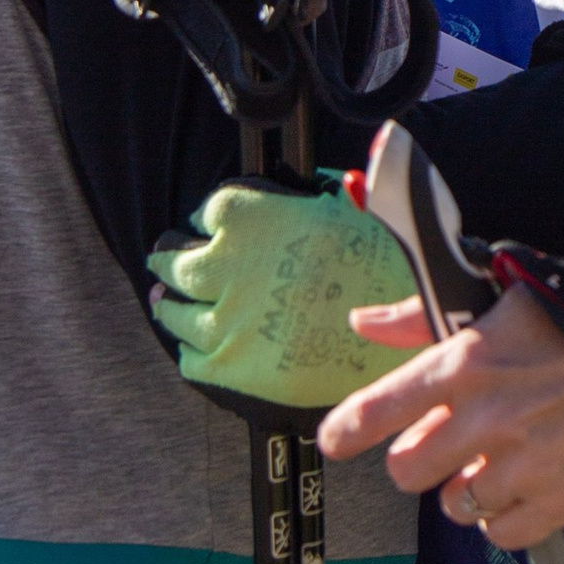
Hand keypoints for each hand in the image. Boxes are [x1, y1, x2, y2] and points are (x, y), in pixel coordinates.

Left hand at [150, 179, 420, 415]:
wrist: (400, 331)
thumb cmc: (382, 266)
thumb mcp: (343, 207)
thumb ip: (308, 200)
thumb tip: (307, 198)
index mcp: (248, 218)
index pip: (209, 213)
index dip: (208, 220)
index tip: (208, 225)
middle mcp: (225, 267)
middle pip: (176, 262)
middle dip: (169, 260)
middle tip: (163, 260)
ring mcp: (224, 319)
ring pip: (174, 312)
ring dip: (168, 304)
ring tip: (165, 301)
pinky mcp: (232, 365)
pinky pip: (193, 358)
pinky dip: (192, 349)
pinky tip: (197, 345)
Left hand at [320, 284, 563, 546]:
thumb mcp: (496, 301)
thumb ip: (420, 319)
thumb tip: (361, 322)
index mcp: (462, 365)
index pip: (376, 410)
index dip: (345, 431)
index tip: (335, 441)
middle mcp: (483, 419)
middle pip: (406, 471)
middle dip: (416, 460)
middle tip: (442, 446)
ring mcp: (521, 465)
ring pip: (453, 506)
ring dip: (465, 490)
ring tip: (493, 464)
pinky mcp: (558, 499)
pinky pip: (501, 533)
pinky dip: (504, 519)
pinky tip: (520, 489)